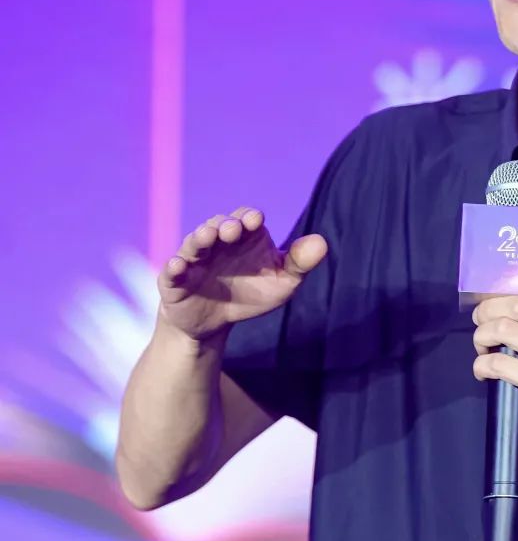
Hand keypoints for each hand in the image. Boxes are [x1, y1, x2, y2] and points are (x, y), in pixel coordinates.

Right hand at [156, 207, 326, 342]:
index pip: (246, 219)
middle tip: (232, 229)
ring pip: (194, 243)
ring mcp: (194, 260)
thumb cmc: (252, 293)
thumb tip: (322, 242)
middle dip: (225, 225)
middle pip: (219, 225)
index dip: (249, 217)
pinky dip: (173, 267)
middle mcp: (218, 243)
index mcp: (244, 238)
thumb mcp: (282, 282)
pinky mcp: (175, 281)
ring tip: (208, 236)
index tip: (256, 220)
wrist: (217, 322)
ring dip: (200, 237)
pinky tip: (177, 266)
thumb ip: (300, 263)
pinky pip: (171, 271)